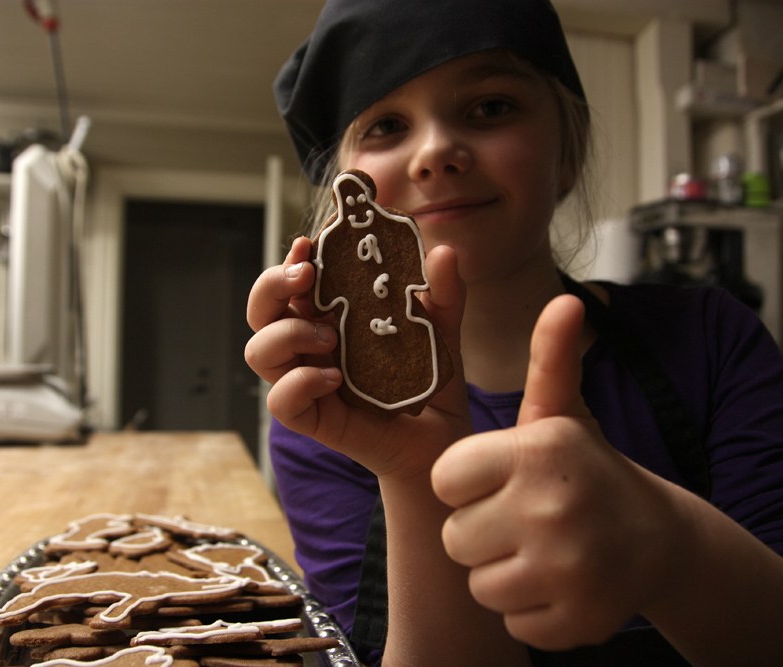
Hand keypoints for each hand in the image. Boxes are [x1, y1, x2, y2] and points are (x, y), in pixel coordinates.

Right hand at [246, 237, 471, 478]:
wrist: (442, 437)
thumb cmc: (430, 380)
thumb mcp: (441, 328)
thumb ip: (443, 292)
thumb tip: (443, 252)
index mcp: (328, 318)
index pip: (291, 284)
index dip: (291, 260)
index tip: (309, 244)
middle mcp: (308, 348)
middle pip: (260, 312)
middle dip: (270, 286)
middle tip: (306, 276)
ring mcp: (307, 382)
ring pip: (258, 352)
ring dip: (287, 334)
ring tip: (331, 337)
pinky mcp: (315, 419)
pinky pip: (281, 401)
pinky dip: (300, 383)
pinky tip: (334, 378)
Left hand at [431, 295, 688, 650]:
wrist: (655, 540)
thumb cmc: (585, 470)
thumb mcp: (562, 415)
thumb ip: (549, 361)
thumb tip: (566, 301)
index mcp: (536, 451)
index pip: (444, 480)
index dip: (465, 483)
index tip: (496, 479)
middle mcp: (551, 507)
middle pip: (455, 537)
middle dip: (479, 530)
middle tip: (521, 516)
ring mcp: (567, 569)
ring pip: (478, 583)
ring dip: (501, 571)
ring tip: (538, 547)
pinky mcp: (577, 620)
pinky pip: (509, 619)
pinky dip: (528, 606)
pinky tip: (557, 581)